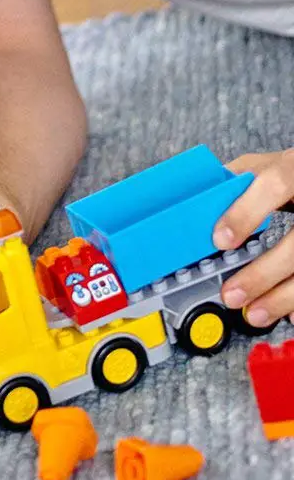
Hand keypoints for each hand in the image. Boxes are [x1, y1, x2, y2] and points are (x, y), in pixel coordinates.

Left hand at [215, 149, 293, 325]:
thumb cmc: (291, 171)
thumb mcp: (265, 164)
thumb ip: (236, 180)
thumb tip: (196, 204)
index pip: (274, 185)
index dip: (246, 212)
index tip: (220, 240)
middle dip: (263, 273)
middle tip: (231, 294)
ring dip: (283, 296)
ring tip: (255, 314)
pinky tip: (290, 314)